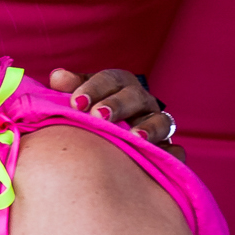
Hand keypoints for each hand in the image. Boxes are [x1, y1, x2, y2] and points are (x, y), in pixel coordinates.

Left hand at [49, 67, 177, 153]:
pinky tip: (161, 157)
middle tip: (98, 116)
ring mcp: (157, 126)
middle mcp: (142, 102)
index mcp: (120, 86)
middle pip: (135, 97)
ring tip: (135, 137)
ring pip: (161, 121)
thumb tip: (58, 77)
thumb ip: (71, 89)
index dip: (94, 88)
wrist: (107, 149)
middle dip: (118, 105)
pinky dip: (172, 154)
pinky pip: (176, 153)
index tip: (76, 102)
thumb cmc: (90, 118)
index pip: (110, 80)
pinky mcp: (167, 152)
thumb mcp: (81, 100)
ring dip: (149, 128)